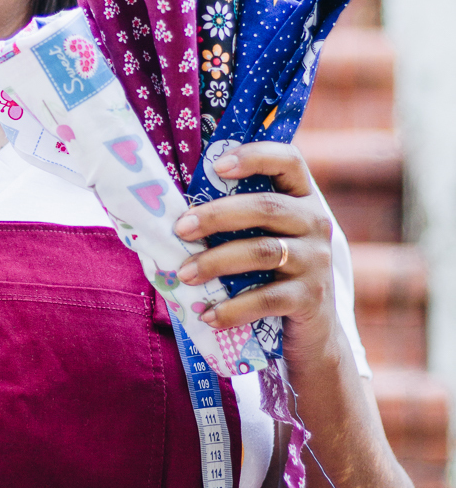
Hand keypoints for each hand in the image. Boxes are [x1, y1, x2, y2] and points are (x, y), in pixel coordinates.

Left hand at [174, 142, 335, 367]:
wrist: (311, 331)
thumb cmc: (271, 273)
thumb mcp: (261, 237)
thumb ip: (236, 217)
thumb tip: (170, 206)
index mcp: (301, 198)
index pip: (288, 160)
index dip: (254, 156)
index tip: (216, 165)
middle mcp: (315, 222)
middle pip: (266, 208)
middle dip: (217, 216)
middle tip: (180, 229)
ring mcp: (317, 261)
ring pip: (263, 252)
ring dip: (216, 262)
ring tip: (184, 274)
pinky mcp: (311, 298)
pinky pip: (267, 298)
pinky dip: (233, 308)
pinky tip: (208, 315)